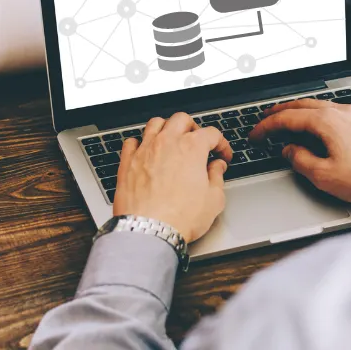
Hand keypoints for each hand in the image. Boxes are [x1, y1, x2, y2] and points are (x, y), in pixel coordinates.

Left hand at [113, 113, 233, 242]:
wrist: (149, 230)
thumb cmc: (180, 217)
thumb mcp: (213, 200)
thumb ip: (217, 177)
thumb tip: (217, 167)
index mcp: (191, 148)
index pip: (211, 133)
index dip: (221, 143)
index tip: (222, 154)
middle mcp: (167, 143)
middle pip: (181, 119)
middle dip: (193, 127)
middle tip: (198, 141)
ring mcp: (145, 150)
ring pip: (155, 123)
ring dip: (166, 127)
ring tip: (172, 139)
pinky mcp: (127, 162)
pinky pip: (132, 141)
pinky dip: (140, 142)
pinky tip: (145, 151)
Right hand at [249, 99, 350, 203]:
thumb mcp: (325, 176)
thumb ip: (300, 160)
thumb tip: (289, 151)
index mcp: (326, 122)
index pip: (287, 118)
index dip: (266, 126)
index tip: (254, 134)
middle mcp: (340, 112)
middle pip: (301, 105)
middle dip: (279, 112)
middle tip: (264, 120)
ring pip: (318, 106)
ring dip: (298, 112)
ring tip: (287, 121)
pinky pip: (332, 111)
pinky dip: (315, 115)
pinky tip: (316, 127)